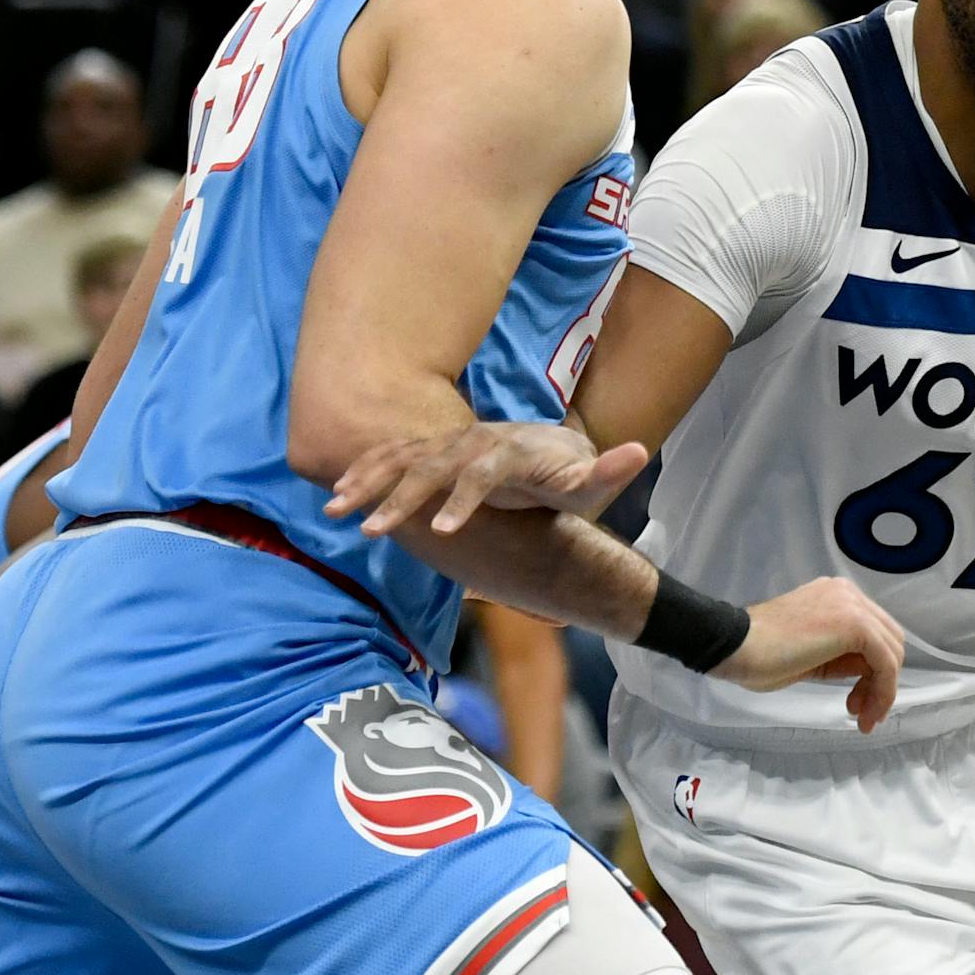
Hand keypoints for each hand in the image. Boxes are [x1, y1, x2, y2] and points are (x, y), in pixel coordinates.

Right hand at [325, 423, 651, 534]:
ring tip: (335, 511)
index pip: (482, 474)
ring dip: (368, 482)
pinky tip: (333, 496)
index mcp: (507, 451)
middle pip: (431, 467)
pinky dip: (362, 472)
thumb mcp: (590, 481)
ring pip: (401, 458)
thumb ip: (610, 471)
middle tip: (373, 532)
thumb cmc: (568, 474)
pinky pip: (389, 458)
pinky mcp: (428, 450)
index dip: (464, 500)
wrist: (545, 448)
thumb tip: (641, 452)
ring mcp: (445, 443)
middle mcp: (471, 441)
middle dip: (402, 499)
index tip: (445, 533)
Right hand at [711, 576, 905, 732]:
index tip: (856, 701)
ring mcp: (854, 606)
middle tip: (858, 711)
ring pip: (892, 653)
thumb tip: (866, 673)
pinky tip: (866, 711)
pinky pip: (886, 662)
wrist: (737, 645)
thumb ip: (840, 655)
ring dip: (882, 691)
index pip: (873, 634)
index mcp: (837, 597)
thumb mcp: (811, 655)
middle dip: (880, 682)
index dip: (873, 671)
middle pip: (889, 641)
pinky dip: (883, 691)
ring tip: (860, 717)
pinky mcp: (857, 625)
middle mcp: (849, 594)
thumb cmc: (762, 654)